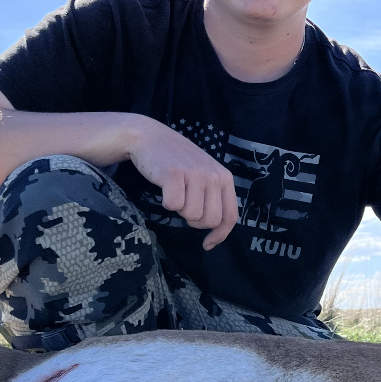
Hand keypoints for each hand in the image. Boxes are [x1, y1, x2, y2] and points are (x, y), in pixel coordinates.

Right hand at [126, 116, 239, 249]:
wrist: (150, 137)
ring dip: (179, 210)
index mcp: (224, 178)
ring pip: (191, 215)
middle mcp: (214, 176)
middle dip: (194, 221)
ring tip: (175, 191)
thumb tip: (215, 232)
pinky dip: (165, 202)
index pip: (230, 216)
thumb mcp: (204, 176)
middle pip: (209, 220)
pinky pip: (173, 206)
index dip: (219, 235)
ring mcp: (195, 174)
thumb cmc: (177, 162)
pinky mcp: (175, 174)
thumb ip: (213, 197)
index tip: (207, 244)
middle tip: (184, 205)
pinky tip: (164, 187)